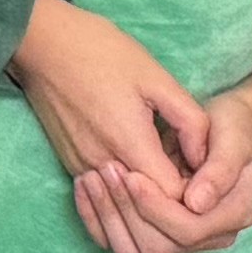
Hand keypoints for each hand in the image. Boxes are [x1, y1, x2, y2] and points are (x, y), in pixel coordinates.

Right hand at [16, 0, 216, 252]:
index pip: (171, 197)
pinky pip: (99, 198)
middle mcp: (100, 164)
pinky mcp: (68, 164)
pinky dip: (122, 198)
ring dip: (147, 202)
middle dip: (173, 204)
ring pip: (120, 208)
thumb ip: (189, 122)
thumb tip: (207, 157)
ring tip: (170, 180)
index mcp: (128, 143)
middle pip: (144, 210)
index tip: (207, 177)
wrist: (44, 42)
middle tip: (194, 184)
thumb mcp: (158, 79)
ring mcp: (80, 167)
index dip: (195, 193)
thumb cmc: (103, 53)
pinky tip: (141, 184)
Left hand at [102, 36, 251, 252]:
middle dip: (128, 211)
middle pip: (158, 247)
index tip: (132, 175)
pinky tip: (86, 189)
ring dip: (109, 218)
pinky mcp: (158, 236)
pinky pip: (121, 244)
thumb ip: (220, 170)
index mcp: (234, 216)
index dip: (157, 207)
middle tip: (107, 171)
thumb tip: (196, 204)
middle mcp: (210, 237)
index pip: (189, 230)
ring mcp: (183, 242)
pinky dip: (98, 221)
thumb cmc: (232, 128)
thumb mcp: (234, 138)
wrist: (224, 129)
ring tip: (93, 178)